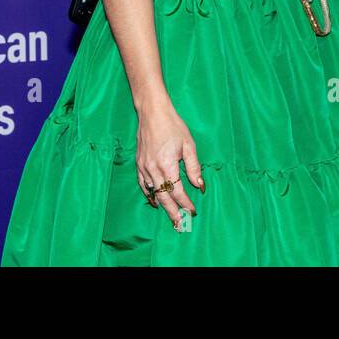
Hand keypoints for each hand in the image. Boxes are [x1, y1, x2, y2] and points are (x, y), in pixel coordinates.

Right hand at [134, 102, 204, 228]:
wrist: (152, 113)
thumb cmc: (173, 126)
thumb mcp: (189, 145)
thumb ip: (194, 167)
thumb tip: (200, 185)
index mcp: (167, 165)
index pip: (177, 191)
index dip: (186, 203)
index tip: (193, 211)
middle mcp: (153, 169)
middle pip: (164, 198)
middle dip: (173, 213)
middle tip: (181, 225)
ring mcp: (144, 167)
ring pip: (153, 193)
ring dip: (162, 207)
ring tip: (171, 218)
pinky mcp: (139, 164)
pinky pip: (143, 185)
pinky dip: (149, 195)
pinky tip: (156, 202)